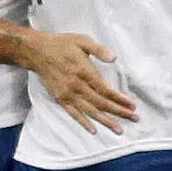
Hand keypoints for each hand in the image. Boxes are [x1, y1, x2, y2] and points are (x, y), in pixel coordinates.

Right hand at [22, 31, 136, 134]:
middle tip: (134, 118)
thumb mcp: (82, 40)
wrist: (38, 52)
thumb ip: (99, 50)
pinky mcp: (60, 99)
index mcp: (84, 71)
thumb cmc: (62, 45)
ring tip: (119, 130)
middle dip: (119, 112)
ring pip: (90, 111)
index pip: (106, 90)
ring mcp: (68, 94)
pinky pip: (74, 114)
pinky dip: (84, 123)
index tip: (132, 105)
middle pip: (101, 103)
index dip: (120, 99)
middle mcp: (77, 86)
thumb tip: (114, 58)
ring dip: (106, 121)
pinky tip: (94, 130)